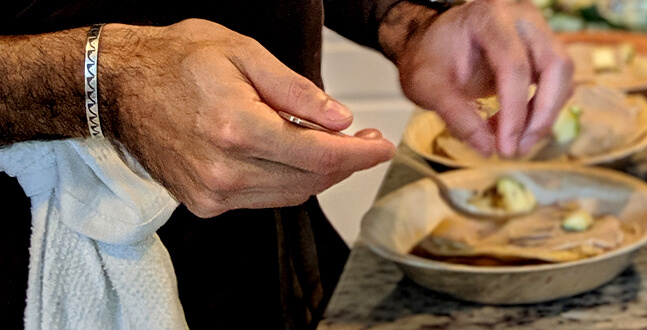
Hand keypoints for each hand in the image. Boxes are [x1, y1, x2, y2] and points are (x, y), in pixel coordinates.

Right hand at [102, 19, 394, 217]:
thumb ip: (296, 91)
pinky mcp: (204, 203)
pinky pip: (265, 200)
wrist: (117, 86)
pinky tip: (295, 158)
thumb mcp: (243, 54)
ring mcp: (212, 192)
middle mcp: (224, 169)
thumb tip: (339, 119)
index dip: (359, 155)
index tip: (382, 147)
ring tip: (336, 147)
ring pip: (291, 196)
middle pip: (310, 180)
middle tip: (365, 143)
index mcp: (236, 128)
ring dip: (321, 176)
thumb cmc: (174, 62)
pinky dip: (289, 182)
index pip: (319, 155)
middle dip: (347, 164)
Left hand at [391, 0, 573, 156]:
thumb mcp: (428, 87)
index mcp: (488, 17)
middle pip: (555, 65)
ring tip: (515, 140)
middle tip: (520, 148)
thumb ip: (456, 117)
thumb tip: (486, 149)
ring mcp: (537, 29)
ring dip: (545, 114)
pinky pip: (559, 80)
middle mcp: (520, 17)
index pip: (514, 66)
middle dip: (543, 114)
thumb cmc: (430, 57)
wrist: (433, 42)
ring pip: (563, 73)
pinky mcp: (543, 47)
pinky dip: (543, 108)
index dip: (515, 112)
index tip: (505, 147)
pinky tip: (516, 124)